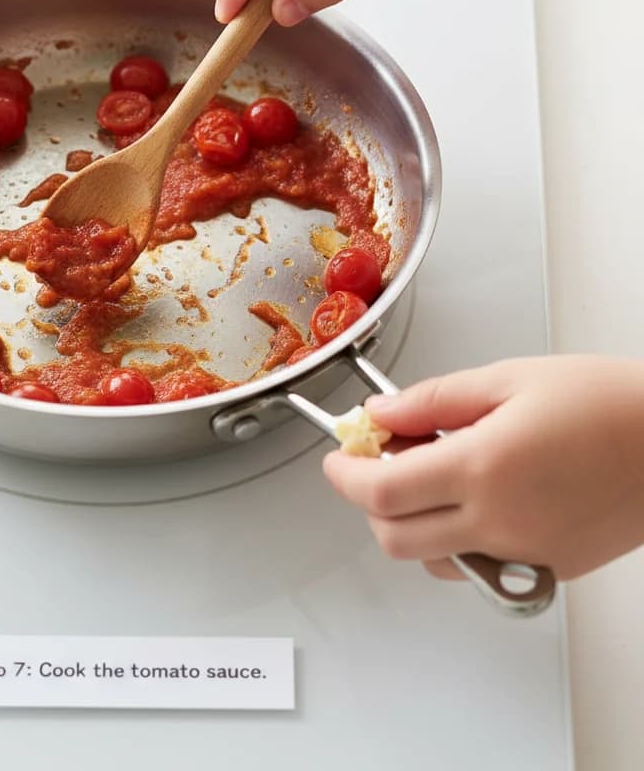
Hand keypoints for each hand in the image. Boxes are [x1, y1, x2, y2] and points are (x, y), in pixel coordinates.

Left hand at [322, 356, 643, 580]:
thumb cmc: (609, 403)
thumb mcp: (508, 379)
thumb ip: (432, 401)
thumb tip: (379, 414)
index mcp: (482, 468)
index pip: (381, 491)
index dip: (344, 475)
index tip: (338, 456)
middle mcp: (499, 520)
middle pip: (395, 538)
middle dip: (370, 502)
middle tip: (379, 461)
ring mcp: (526, 551)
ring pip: (434, 561)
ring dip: (412, 524)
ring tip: (432, 474)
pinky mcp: (553, 568)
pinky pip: (480, 566)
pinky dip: (456, 541)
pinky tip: (475, 499)